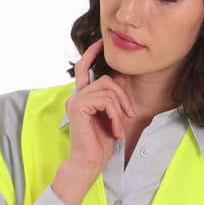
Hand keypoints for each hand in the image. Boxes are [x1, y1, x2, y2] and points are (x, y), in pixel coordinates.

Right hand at [65, 38, 136, 175]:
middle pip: (107, 80)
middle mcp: (76, 96)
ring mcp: (75, 100)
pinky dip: (115, 115)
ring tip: (119, 127)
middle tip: (128, 115)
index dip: (91, 53)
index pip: (84, 69)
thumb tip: (119, 77)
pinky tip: (115, 129)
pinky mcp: (77, 106)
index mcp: (83, 97)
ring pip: (108, 90)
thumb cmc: (101, 144)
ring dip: (119, 110)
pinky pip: (105, 100)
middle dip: (123, 96)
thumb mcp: (113, 116)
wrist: (90, 162)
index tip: (101, 42)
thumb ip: (113, 97)